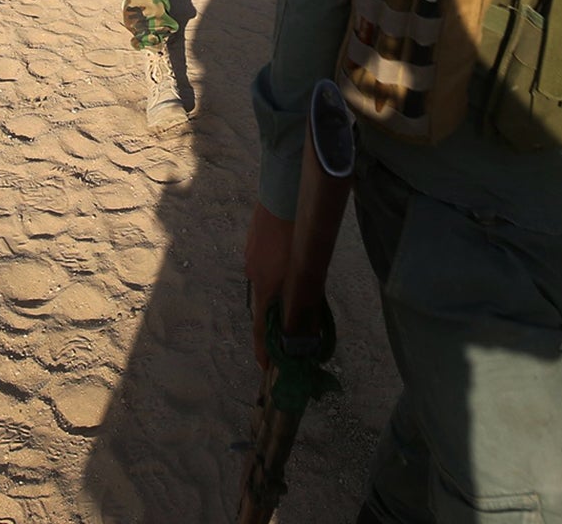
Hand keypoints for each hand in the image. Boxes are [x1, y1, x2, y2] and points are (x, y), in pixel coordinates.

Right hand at [243, 203, 293, 369]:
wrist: (283, 194)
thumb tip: (309, 319)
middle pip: (265, 304)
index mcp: (266, 285)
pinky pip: (263, 265)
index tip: (266, 368)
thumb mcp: (310, 267)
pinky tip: (287, 257)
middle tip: (293, 319)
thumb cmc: (299, 231)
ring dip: (278, 287)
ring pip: (265, 282)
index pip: (261, 328)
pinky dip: (274, 270)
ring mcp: (251, 257)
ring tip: (295, 280)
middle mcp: (254, 275)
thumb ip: (307, 294)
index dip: (263, 350)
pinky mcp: (253, 242)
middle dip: (277, 314)